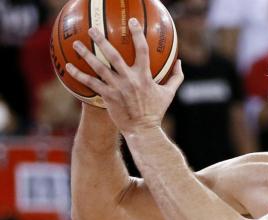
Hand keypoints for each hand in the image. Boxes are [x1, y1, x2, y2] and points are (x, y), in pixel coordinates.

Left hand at [65, 18, 182, 135]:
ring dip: (86, 55)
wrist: (143, 130)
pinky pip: (91, 83)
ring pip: (99, 67)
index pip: (142, 50)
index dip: (137, 34)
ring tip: (77, 45)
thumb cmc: (156, 111)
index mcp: (145, 76)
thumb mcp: (169, 93)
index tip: (132, 22)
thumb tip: (179, 62)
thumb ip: (176, 77)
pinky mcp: (108, 97)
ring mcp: (117, 88)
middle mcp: (130, 79)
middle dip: (102, 40)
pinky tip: (68, 67)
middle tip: (93, 30)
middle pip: (113, 55)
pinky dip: (79, 75)